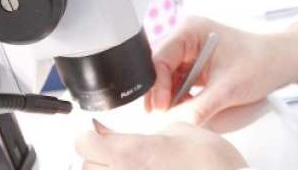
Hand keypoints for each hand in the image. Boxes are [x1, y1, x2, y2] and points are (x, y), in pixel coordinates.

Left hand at [76, 119, 246, 169]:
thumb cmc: (214, 166)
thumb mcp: (184, 132)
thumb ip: (153, 133)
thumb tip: (140, 134)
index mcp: (132, 152)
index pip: (83, 142)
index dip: (91, 135)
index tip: (100, 134)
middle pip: (87, 166)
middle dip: (99, 158)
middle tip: (119, 154)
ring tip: (135, 168)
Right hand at [146, 17, 297, 123]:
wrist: (280, 62)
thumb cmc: (260, 63)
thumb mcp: (227, 89)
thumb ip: (199, 107)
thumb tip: (177, 123)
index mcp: (190, 31)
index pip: (160, 58)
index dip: (158, 85)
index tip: (162, 107)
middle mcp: (186, 37)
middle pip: (160, 67)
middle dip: (161, 92)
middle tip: (163, 114)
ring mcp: (190, 50)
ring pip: (167, 76)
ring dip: (170, 96)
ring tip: (177, 112)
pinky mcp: (195, 63)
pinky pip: (178, 81)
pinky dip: (180, 96)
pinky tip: (187, 106)